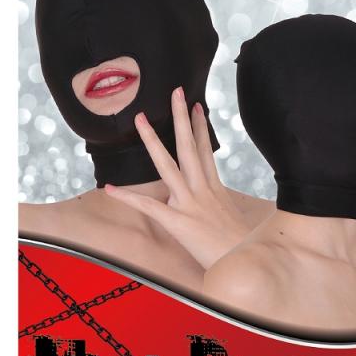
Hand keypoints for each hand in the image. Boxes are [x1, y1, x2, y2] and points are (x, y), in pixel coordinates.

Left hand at [104, 87, 250, 268]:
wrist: (246, 263)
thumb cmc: (242, 247)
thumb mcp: (236, 220)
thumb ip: (223, 208)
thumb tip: (219, 206)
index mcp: (215, 189)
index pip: (206, 151)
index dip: (200, 127)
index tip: (196, 106)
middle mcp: (202, 191)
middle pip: (189, 147)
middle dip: (180, 118)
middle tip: (174, 92)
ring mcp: (189, 204)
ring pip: (168, 165)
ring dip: (152, 141)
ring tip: (139, 120)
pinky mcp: (178, 223)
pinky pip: (148, 207)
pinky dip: (127, 198)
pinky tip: (110, 188)